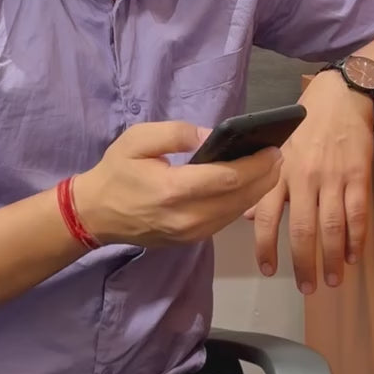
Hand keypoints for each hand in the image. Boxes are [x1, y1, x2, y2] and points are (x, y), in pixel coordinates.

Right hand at [75, 121, 281, 246]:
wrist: (95, 214)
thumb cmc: (117, 171)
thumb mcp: (138, 139)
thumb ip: (176, 133)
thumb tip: (212, 135)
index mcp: (173, 190)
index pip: (228, 178)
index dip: (256, 164)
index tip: (273, 147)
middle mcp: (187, 217)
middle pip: (240, 198)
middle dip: (265, 176)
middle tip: (278, 154)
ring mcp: (190, 233)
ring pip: (236, 213)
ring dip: (258, 191)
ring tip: (270, 168)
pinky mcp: (191, 240)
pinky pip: (225, 220)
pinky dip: (242, 203)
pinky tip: (250, 186)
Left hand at [249, 71, 373, 293]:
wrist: (340, 95)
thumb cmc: (306, 122)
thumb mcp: (277, 147)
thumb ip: (264, 183)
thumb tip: (245, 217)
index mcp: (280, 171)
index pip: (265, 217)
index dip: (266, 247)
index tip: (269, 270)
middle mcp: (303, 177)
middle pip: (301, 230)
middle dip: (304, 263)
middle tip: (307, 288)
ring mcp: (332, 177)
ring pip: (331, 227)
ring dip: (332, 258)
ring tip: (332, 280)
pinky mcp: (358, 175)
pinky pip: (357, 214)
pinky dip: (356, 239)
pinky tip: (354, 256)